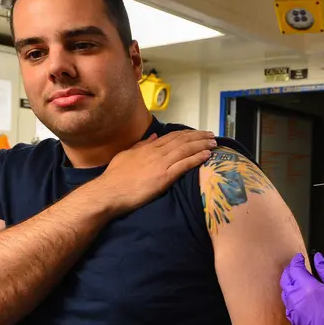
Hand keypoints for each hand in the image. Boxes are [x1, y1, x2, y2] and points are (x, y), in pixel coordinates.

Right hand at [95, 130, 216, 213]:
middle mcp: (156, 153)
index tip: (198, 133)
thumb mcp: (126, 155)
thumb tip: (155, 137)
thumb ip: (142, 145)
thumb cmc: (115, 177)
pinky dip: (197, 158)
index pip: (172, 137)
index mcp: (148, 148)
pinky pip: (184, 165)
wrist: (109, 192)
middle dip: (199, 136)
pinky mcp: (164, 177)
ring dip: (202, 145)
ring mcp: (161, 164)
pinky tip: (207, 155)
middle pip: (182, 140)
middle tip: (212, 135)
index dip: (187, 134)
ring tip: (214, 142)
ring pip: (186, 150)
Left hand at [280, 252, 323, 324]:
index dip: (296, 261)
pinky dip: (293, 303)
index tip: (300, 258)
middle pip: (285, 282)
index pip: (294, 269)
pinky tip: (302, 301)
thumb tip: (319, 260)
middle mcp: (297, 303)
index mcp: (308, 289)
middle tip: (296, 268)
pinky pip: (290, 311)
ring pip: (286, 297)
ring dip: (290, 287)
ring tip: (299, 283)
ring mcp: (296, 317)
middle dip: (289, 272)